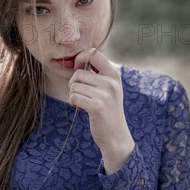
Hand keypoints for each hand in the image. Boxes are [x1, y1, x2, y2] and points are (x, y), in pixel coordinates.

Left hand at [69, 48, 134, 172]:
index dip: (80, 58)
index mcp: (114, 74)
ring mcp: (105, 94)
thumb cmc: (108, 109)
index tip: (78, 68)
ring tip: (83, 102)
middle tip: (80, 93)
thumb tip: (78, 59)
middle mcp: (111, 82)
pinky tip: (81, 108)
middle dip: (73, 83)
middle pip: (78, 73)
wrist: (116, 136)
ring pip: (74, 85)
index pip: (93, 53)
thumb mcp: (109, 87)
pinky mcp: (97, 106)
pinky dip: (73, 103)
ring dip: (73, 95)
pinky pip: (73, 97)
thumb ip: (98, 73)